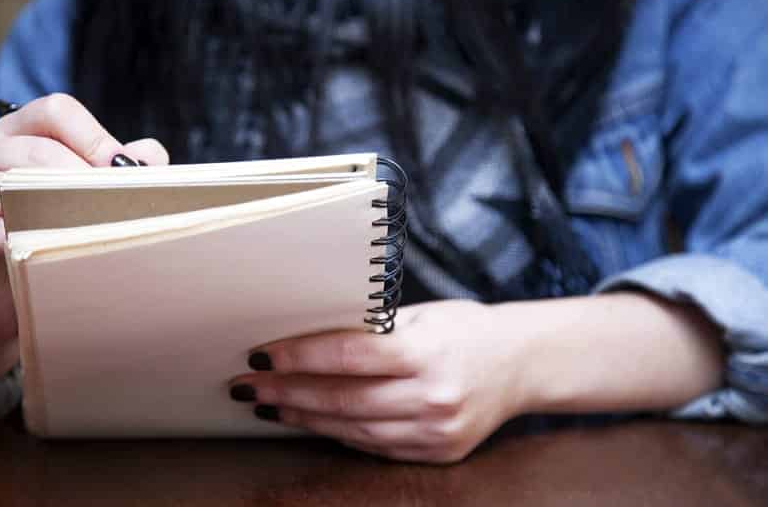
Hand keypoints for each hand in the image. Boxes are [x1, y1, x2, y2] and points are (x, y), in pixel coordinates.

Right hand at [0, 93, 168, 341]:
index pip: (54, 111)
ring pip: (13, 187)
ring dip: (61, 209)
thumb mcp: (87, 195)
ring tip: (93, 226)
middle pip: (37, 150)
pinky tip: (53, 251)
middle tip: (116, 204)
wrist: (9, 296)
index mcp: (16, 133)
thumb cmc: (53, 234)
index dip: (93, 136)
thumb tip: (150, 156)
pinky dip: (29, 241)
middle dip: (83, 178)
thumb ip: (116, 169)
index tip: (123, 167)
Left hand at [229, 300, 532, 463]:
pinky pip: (374, 446)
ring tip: (270, 405)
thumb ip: (374, 330)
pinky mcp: (437, 453)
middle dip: (287, 393)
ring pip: (352, 429)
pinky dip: (339, 433)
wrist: (522, 365)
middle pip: (343, 398)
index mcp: (427, 352)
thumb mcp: (423, 316)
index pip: (348, 355)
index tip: (262, 355)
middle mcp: (432, 396)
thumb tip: (310, 336)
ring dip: (304, 418)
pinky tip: (312, 421)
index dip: (299, 357)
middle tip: (247, 386)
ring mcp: (436, 431)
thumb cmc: (466, 329)